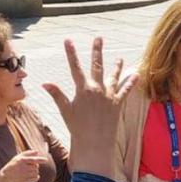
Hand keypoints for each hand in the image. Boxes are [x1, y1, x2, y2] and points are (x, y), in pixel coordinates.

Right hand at [0, 150, 48, 181]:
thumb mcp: (18, 157)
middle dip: (35, 165)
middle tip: (29, 165)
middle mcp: (23, 168)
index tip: (46, 160)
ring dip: (35, 171)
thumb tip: (37, 152)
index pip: (33, 160)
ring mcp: (24, 175)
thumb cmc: (13, 164)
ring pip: (36, 172)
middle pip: (36, 166)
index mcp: (21, 160)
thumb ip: (28, 153)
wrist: (6, 176)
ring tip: (29, 170)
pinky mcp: (25, 180)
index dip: (40, 159)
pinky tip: (32, 175)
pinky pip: (36, 178)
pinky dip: (36, 177)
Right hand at [41, 38, 136, 178]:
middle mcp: (97, 89)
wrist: (94, 143)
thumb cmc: (77, 128)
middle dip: (97, 51)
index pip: (74, 67)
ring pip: (114, 76)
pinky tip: (137, 74)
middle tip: (99, 38)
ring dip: (117, 66)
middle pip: (97, 66)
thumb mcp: (66, 110)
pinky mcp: (118, 104)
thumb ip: (57, 94)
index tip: (68, 40)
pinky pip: (126, 90)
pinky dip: (131, 83)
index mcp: (83, 89)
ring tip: (120, 58)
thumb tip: (44, 83)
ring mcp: (109, 96)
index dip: (70, 53)